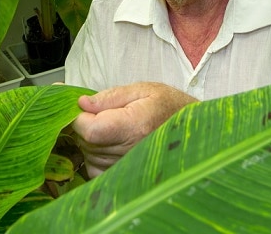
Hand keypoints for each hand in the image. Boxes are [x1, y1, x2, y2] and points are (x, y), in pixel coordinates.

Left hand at [71, 82, 196, 177]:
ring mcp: (125, 169)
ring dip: (90, 140)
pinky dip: (95, 155)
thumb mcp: (142, 90)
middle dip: (85, 125)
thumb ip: (109, 96)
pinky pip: (93, 168)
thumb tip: (81, 102)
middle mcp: (129, 153)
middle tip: (102, 112)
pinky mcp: (122, 179)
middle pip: (85, 141)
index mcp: (134, 127)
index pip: (90, 129)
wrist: (191, 130)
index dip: (79, 117)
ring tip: (112, 127)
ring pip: (87, 154)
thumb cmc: (168, 106)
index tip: (83, 107)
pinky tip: (111, 143)